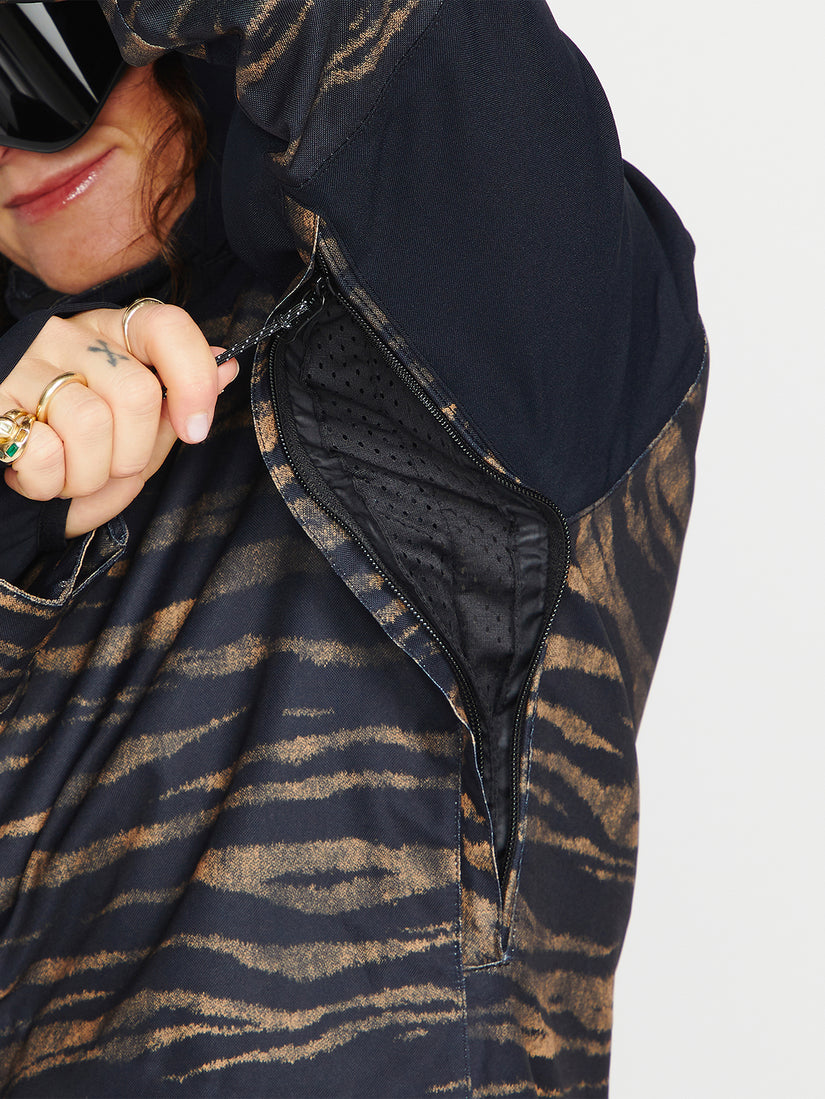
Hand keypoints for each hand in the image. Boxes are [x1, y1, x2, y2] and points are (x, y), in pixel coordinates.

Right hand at [1, 303, 237, 537]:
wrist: (0, 470)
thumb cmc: (72, 451)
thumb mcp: (131, 435)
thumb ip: (174, 407)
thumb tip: (226, 368)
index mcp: (110, 336)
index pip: (166, 327)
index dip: (193, 380)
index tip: (194, 430)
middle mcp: (67, 338)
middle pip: (137, 392)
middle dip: (133, 455)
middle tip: (109, 468)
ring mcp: (24, 363)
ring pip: (90, 424)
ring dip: (88, 476)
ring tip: (68, 475)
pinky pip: (42, 451)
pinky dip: (46, 484)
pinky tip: (32, 475)